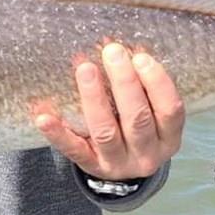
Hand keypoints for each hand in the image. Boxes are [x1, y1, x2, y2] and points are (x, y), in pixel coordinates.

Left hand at [36, 43, 184, 179]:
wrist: (123, 168)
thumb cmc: (138, 126)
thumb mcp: (151, 111)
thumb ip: (143, 86)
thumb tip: (120, 46)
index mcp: (168, 137)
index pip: (169, 110)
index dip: (157, 83)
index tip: (141, 56)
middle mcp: (147, 154)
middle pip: (137, 118)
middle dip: (125, 83)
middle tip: (112, 52)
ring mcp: (118, 164)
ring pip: (105, 132)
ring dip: (94, 98)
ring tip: (85, 68)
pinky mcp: (91, 166)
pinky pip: (73, 150)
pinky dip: (58, 134)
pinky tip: (44, 117)